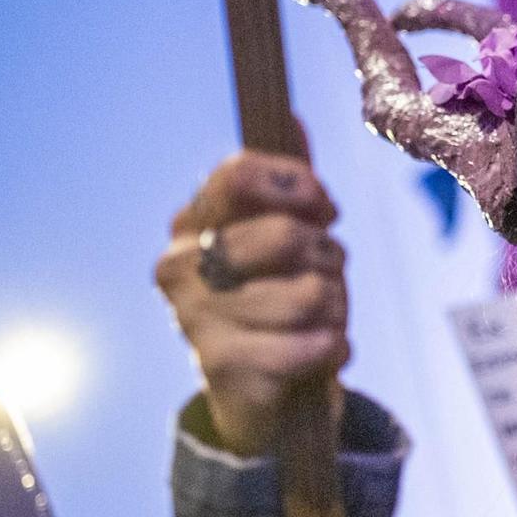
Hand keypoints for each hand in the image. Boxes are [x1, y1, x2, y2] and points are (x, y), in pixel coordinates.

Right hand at [157, 151, 348, 456]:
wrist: (263, 400)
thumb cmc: (280, 303)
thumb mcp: (286, 238)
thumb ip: (289, 183)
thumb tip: (289, 117)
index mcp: (193, 222)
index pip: (241, 173)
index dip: (298, 187)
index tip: (322, 210)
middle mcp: (180, 265)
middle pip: (287, 234)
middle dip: (328, 257)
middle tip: (321, 276)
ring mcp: (195, 318)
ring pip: (311, 293)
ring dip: (335, 307)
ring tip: (318, 320)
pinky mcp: (223, 368)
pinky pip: (315, 343)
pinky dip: (334, 348)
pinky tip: (316, 353)